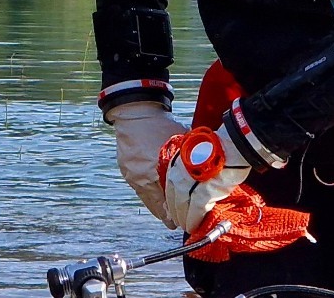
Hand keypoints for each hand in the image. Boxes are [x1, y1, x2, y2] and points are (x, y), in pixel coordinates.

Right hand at [107, 101, 184, 225]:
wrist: (135, 112)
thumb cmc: (162, 125)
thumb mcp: (182, 142)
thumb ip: (191, 159)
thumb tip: (206, 174)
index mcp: (159, 170)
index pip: (173, 200)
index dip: (182, 211)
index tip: (189, 219)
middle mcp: (144, 178)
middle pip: (159, 206)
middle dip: (170, 215)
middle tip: (180, 222)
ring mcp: (133, 177)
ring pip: (148, 201)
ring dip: (159, 207)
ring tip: (169, 216)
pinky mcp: (126, 173)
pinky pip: (140, 191)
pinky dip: (150, 195)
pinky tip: (158, 198)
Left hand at [162, 127, 249, 234]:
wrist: (235, 143)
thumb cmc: (222, 147)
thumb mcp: (201, 156)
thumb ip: (194, 170)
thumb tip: (194, 185)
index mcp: (178, 162)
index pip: (171, 187)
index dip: (173, 201)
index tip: (175, 209)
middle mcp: (180, 171)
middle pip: (175, 198)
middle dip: (177, 212)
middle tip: (180, 222)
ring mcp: (190, 181)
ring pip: (182, 206)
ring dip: (185, 219)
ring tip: (188, 226)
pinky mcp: (204, 191)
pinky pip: (196, 210)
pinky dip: (194, 220)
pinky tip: (195, 226)